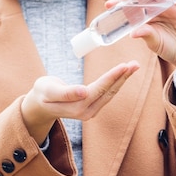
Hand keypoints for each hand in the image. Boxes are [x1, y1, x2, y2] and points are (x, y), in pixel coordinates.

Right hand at [21, 61, 139, 143]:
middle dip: (122, 77)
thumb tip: (83, 92)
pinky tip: (123, 75)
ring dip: (122, 79)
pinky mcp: (92, 108)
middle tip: (135, 64)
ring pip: (110, 93)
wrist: (40, 105)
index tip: (123, 67)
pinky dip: (116, 83)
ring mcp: (90, 111)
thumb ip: (65, 92)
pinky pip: (107, 94)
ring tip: (133, 66)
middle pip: (108, 92)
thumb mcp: (48, 91)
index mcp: (76, 107)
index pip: (98, 89)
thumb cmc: (42, 93)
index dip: (111, 77)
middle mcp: (86, 112)